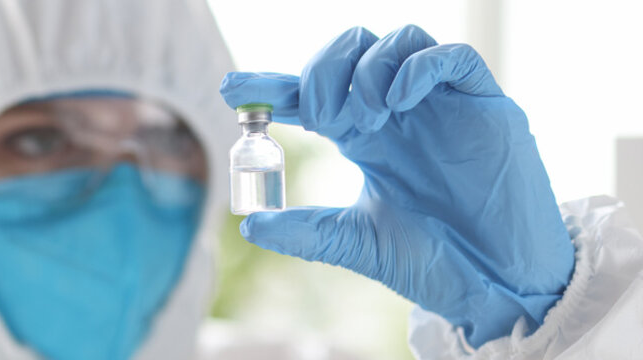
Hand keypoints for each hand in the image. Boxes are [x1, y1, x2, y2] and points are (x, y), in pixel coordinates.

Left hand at [218, 25, 574, 346]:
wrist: (498, 284)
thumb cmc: (434, 260)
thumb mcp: (357, 242)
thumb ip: (306, 231)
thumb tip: (251, 223)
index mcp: (367, 136)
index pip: (312, 94)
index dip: (272, 85)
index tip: (233, 89)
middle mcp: (400, 112)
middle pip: (351, 50)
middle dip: (322, 71)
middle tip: (320, 116)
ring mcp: (442, 104)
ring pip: (399, 41)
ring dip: (366, 69)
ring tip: (361, 117)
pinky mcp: (486, 106)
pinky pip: (455, 57)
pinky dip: (418, 67)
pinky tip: (396, 101)